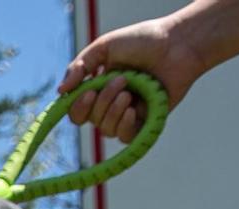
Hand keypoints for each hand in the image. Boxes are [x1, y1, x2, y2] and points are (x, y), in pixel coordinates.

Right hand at [59, 18, 207, 141]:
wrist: (178, 44)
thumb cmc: (143, 41)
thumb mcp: (104, 47)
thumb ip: (79, 66)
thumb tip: (60, 93)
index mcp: (98, 88)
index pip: (76, 111)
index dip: (77, 107)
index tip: (87, 93)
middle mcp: (110, 104)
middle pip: (90, 120)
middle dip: (102, 102)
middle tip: (121, 80)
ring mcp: (127, 114)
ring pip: (106, 129)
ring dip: (114, 110)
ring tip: (131, 91)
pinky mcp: (145, 123)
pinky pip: (125, 137)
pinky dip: (125, 125)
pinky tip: (134, 110)